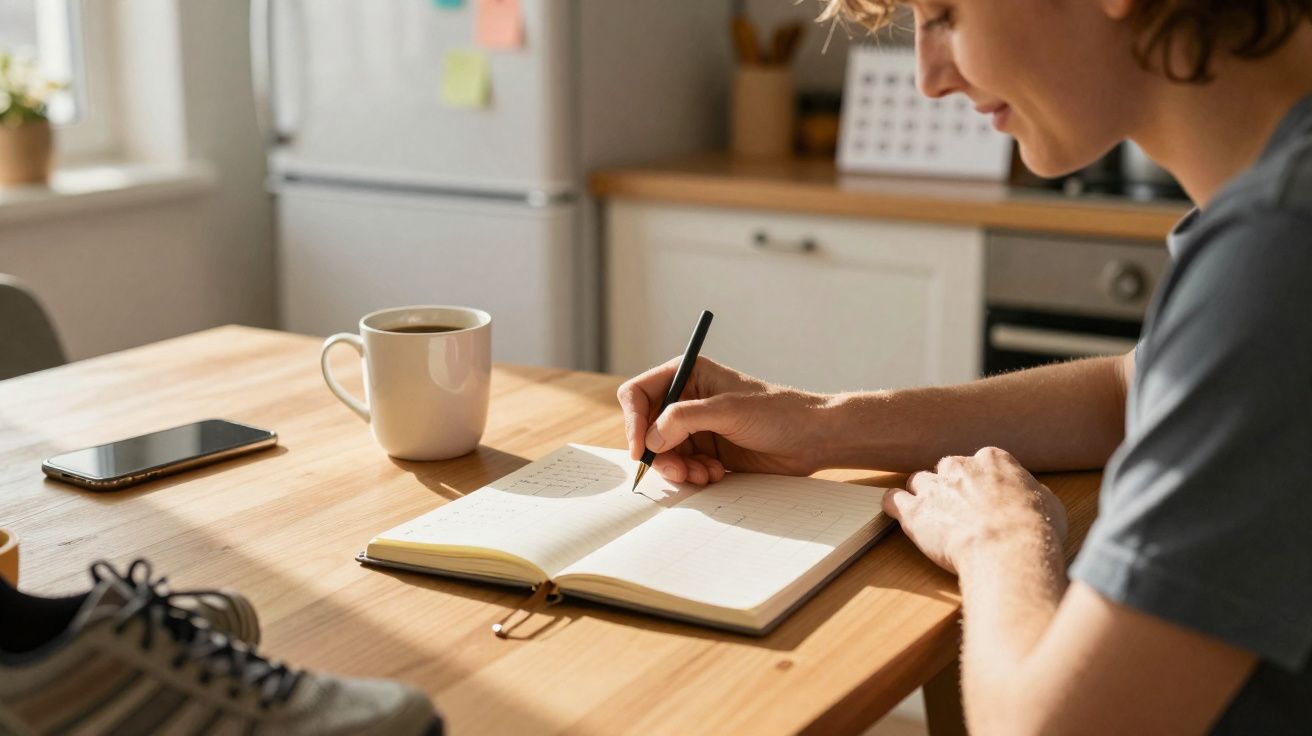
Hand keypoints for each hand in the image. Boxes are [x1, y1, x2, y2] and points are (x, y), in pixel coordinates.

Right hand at [616, 357, 827, 484]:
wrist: (812, 438)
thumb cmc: (777, 412)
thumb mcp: (727, 410)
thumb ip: (683, 419)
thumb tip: (649, 439)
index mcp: (688, 375)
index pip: (639, 393)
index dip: (633, 421)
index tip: (641, 449)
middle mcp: (687, 399)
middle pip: (647, 429)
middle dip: (660, 453)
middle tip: (679, 472)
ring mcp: (697, 427)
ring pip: (664, 453)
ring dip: (679, 468)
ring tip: (705, 474)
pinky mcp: (708, 450)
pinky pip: (683, 467)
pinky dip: (693, 475)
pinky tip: (716, 474)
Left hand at [882, 447, 1067, 573]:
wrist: (1008, 549)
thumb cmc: (1034, 531)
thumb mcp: (1048, 504)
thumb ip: (1031, 494)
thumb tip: (1031, 498)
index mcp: (993, 460)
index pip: (980, 462)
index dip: (981, 482)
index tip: (984, 498)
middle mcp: (960, 466)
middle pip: (947, 469)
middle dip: (951, 487)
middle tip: (959, 510)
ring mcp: (934, 487)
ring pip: (919, 482)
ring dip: (924, 497)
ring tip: (932, 517)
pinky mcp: (914, 511)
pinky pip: (892, 499)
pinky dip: (894, 505)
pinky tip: (898, 513)